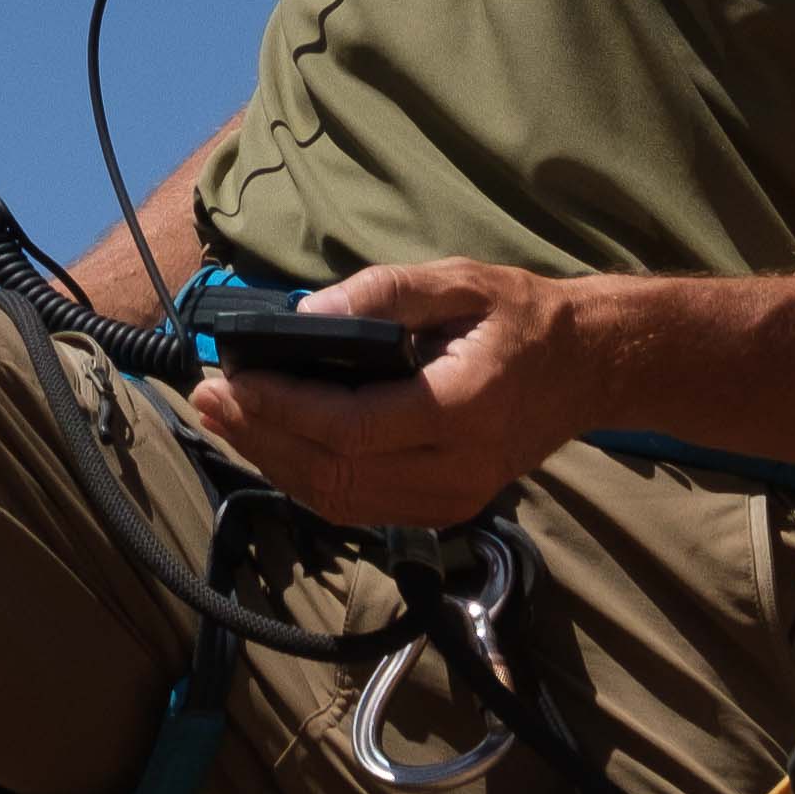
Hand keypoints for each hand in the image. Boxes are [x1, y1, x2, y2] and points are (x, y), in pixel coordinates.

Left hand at [197, 259, 592, 530]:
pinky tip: (272, 444)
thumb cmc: (523, 317)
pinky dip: (306, 478)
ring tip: (225, 420)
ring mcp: (450, 501)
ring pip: (338, 500)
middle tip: (206, 398)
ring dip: (273, 462)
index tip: (230, 378)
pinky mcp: (442, 511)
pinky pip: (358, 506)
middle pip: (333, 473)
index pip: (350, 427)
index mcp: (462, 410)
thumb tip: (308, 315)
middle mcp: (456, 471)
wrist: (588, 369)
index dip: (281, 408)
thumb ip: (385, 293)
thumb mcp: (462, 281)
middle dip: (260, 436)